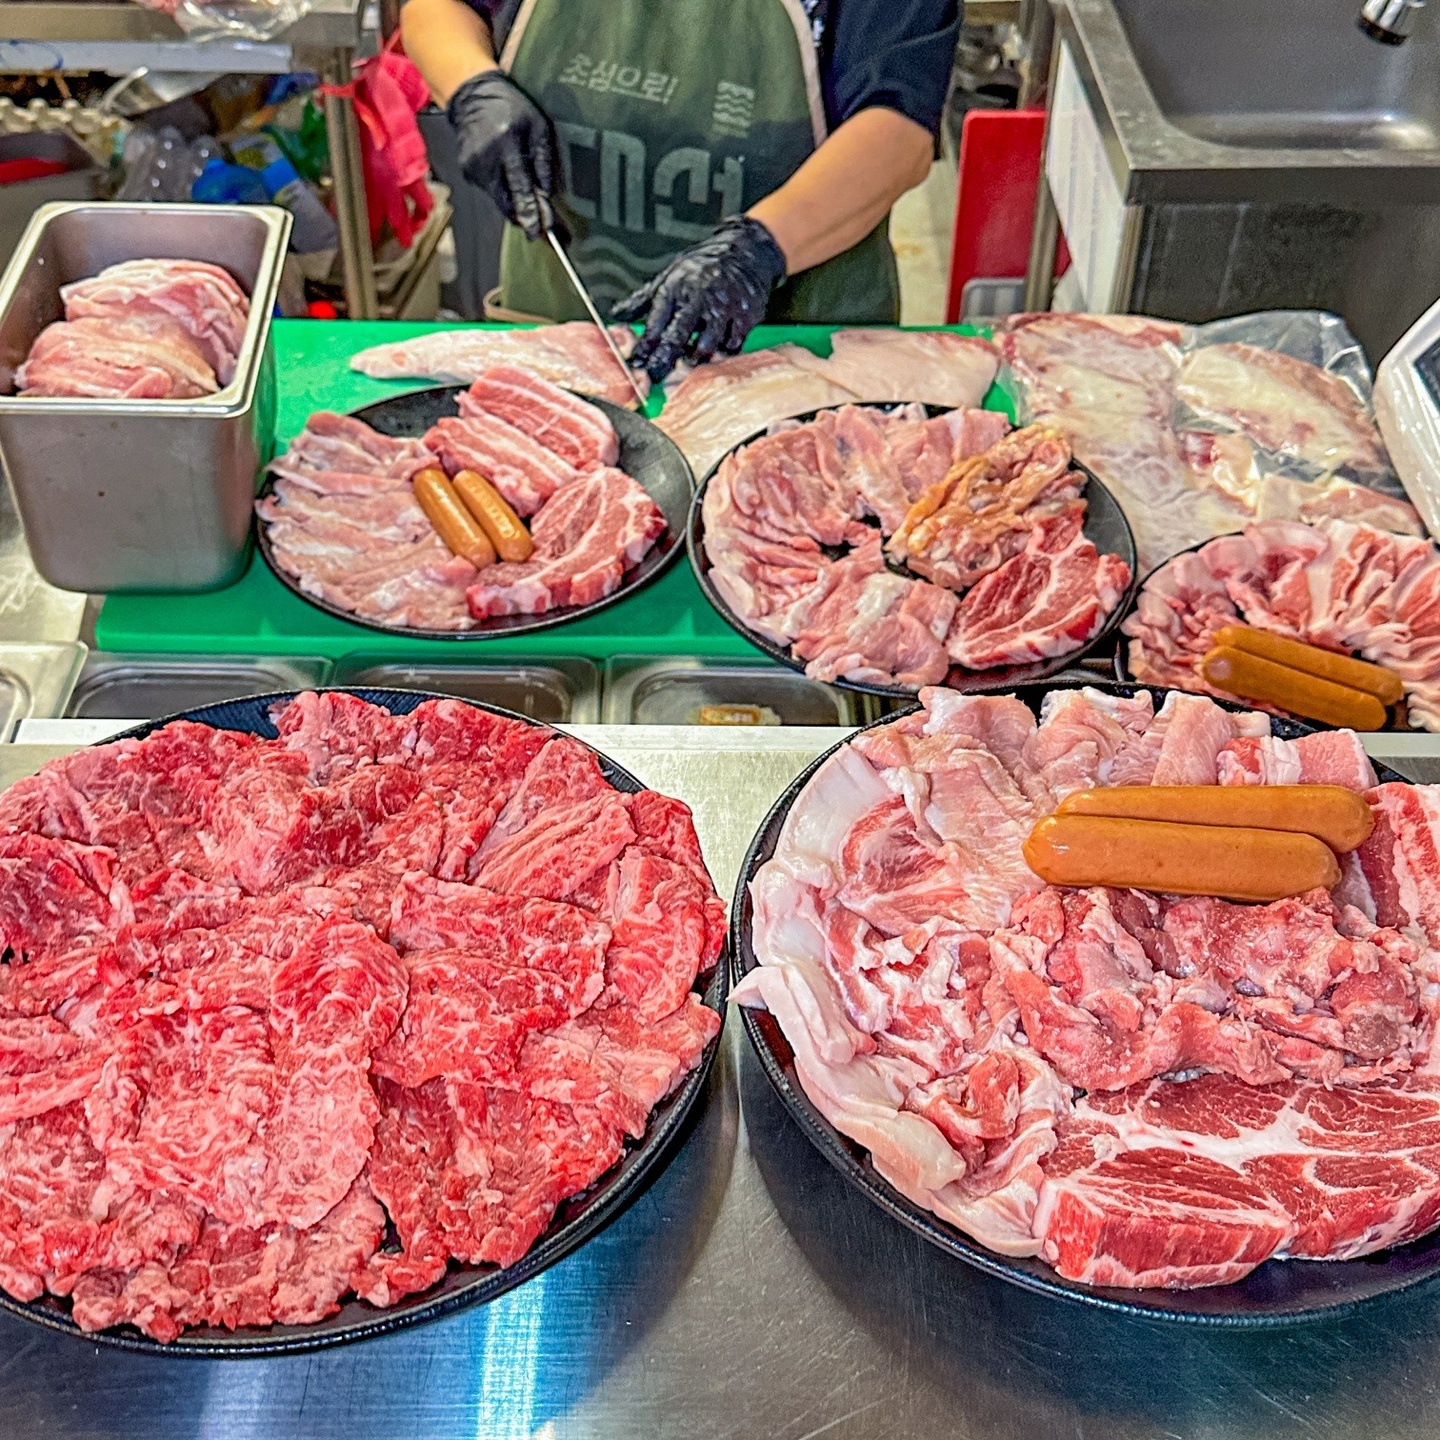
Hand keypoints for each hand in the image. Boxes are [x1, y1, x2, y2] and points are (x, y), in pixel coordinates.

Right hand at [447, 70, 556, 240]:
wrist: (473, 95)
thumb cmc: (511, 107)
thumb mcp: (537, 125)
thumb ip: (543, 160)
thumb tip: (547, 193)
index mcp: (505, 144)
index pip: (520, 187)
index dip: (531, 213)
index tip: (540, 232)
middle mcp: (485, 158)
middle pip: (506, 202)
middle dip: (524, 219)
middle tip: (538, 233)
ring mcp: (472, 166)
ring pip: (498, 199)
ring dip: (515, 206)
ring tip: (530, 208)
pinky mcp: (466, 171)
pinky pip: (490, 190)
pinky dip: (503, 191)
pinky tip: (510, 183)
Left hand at [612, 216, 786, 381]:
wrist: (745, 252)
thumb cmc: (702, 269)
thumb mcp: (669, 276)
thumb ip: (643, 300)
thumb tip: (617, 315)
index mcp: (676, 288)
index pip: (656, 322)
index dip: (645, 346)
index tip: (637, 363)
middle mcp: (699, 298)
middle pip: (679, 336)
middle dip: (665, 359)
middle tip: (657, 376)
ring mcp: (724, 308)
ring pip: (706, 347)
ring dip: (695, 360)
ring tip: (689, 361)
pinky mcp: (745, 317)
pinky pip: (731, 346)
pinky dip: (721, 354)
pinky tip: (715, 350)